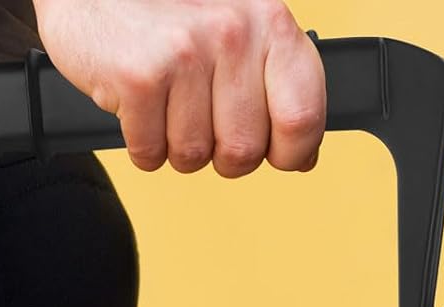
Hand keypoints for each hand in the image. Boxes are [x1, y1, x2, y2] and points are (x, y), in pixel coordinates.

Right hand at [33, 0, 324, 176]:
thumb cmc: (166, 13)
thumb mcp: (238, 32)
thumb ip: (278, 87)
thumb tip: (304, 156)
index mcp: (268, 21)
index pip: (302, 117)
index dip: (290, 151)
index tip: (275, 151)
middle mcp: (231, 31)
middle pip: (245, 150)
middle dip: (222, 153)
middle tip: (201, 117)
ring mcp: (184, 52)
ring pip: (195, 156)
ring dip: (176, 146)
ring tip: (166, 102)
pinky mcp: (138, 75)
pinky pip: (151, 153)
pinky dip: (142, 144)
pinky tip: (139, 105)